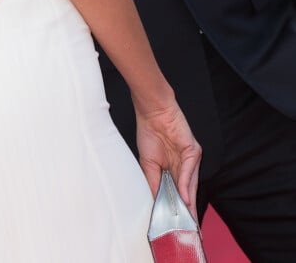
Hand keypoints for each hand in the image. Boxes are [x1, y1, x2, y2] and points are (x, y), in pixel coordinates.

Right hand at [135, 101, 201, 219]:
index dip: (179, 208)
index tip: (180, 226)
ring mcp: (190, 159)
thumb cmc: (149, 133)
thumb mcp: (149, 165)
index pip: (178, 192)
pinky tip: (184, 197)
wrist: (152, 112)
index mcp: (173, 169)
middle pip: (188, 192)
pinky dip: (186, 185)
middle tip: (189, 229)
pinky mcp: (193, 151)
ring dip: (189, 202)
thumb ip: (155, 184)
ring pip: (191, 184)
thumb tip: (158, 204)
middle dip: (188, 211)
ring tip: (188, 220)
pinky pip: (189, 171)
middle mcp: (184, 165)